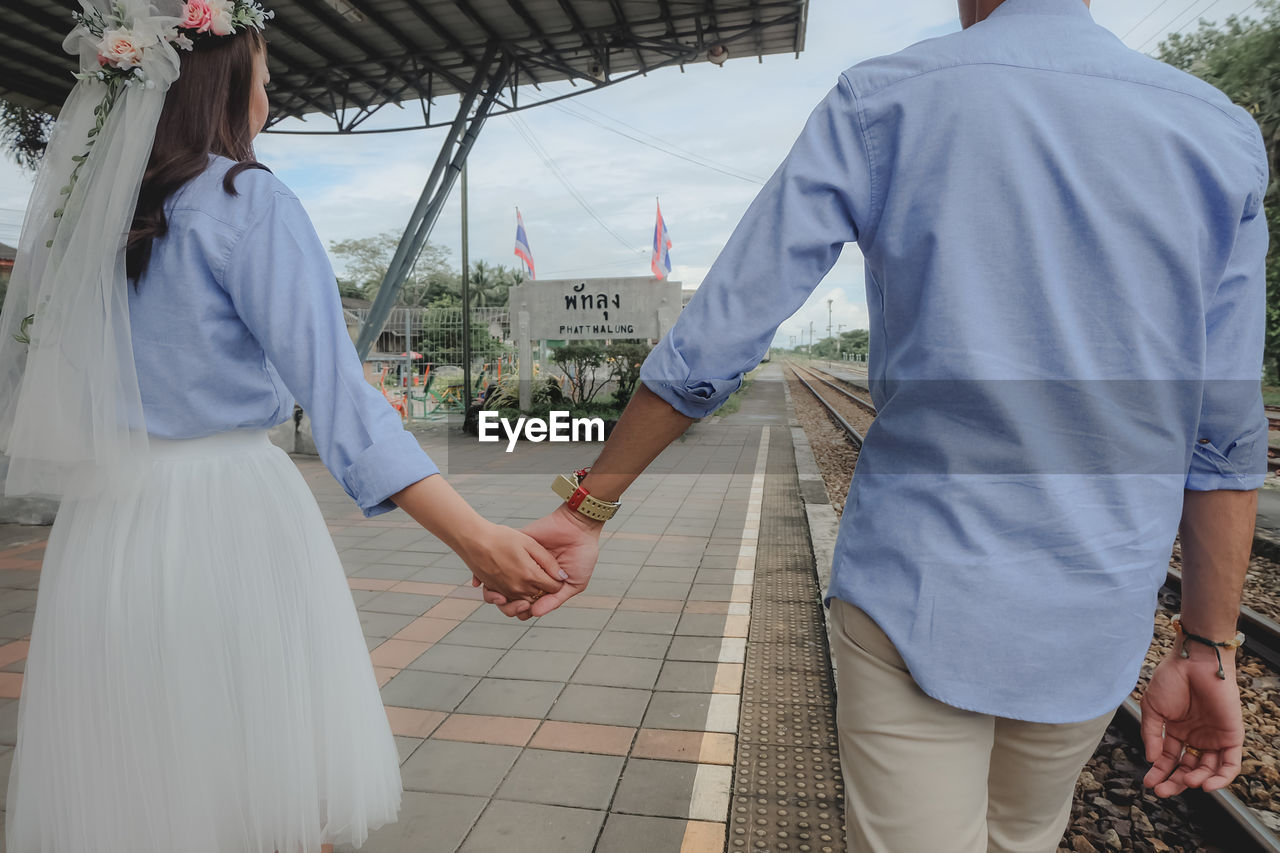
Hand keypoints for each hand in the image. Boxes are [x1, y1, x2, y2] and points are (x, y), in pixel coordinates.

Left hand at [473, 503, 602, 619]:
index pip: (527, 604)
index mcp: (543, 586)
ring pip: (500, 582)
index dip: (523, 610)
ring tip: (502, 595)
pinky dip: (487, 572)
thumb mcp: (574, 584)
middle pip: (511, 597)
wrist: (579, 528)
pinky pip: (497, 560)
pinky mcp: (516, 547)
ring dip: (496, 593)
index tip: (524, 611)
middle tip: (514, 604)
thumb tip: (534, 613)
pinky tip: (487, 581)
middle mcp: (530, 576)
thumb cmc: (582, 555)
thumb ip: (555, 600)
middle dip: (508, 605)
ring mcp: (521, 562)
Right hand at [1139, 645, 1243, 796]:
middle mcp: (1196, 736)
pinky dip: (1221, 778)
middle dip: (1176, 782)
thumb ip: (1152, 734)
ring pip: (1209, 769)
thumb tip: (1151, 759)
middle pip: (1188, 768)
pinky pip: (1230, 764)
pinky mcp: (1231, 736)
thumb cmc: (1172, 678)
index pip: (1169, 759)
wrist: (1195, 662)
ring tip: (1185, 783)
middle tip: (1163, 791)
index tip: (1149, 783)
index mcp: (1177, 730)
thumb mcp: (1153, 708)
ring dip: (1197, 780)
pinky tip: (1205, 785)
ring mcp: (1214, 737)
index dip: (1159, 772)